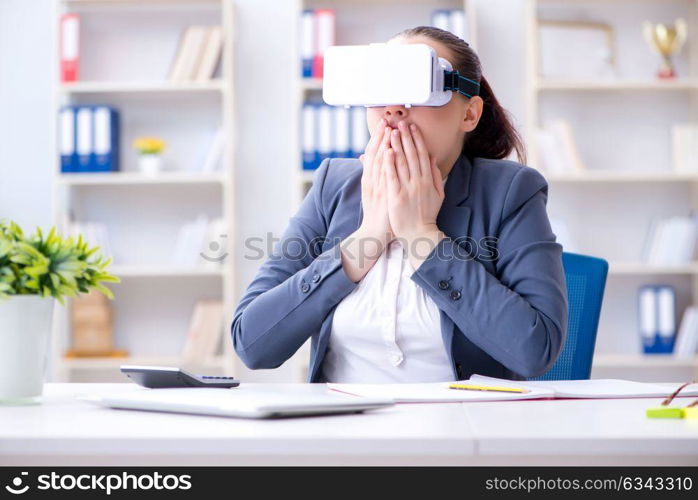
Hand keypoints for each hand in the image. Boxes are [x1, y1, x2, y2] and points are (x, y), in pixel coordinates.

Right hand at [357, 118, 393, 245]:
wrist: (375, 231)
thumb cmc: (380, 212)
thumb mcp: (377, 191)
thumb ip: (379, 176)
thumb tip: (379, 162)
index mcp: (371, 178)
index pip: (375, 153)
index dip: (379, 138)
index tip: (385, 124)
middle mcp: (371, 179)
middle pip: (375, 153)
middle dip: (380, 136)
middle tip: (386, 120)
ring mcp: (376, 186)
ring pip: (378, 161)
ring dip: (382, 144)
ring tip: (387, 129)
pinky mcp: (382, 194)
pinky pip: (383, 176)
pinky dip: (384, 163)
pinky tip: (387, 151)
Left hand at [384, 121, 446, 269]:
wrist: (419, 233)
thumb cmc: (427, 214)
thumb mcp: (438, 194)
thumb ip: (436, 175)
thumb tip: (432, 158)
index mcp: (428, 180)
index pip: (422, 154)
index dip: (417, 139)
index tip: (412, 127)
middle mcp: (419, 181)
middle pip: (411, 155)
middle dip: (406, 137)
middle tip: (400, 123)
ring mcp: (407, 188)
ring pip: (402, 162)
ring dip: (397, 145)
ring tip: (392, 131)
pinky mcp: (396, 196)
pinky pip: (392, 176)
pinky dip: (390, 163)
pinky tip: (387, 151)